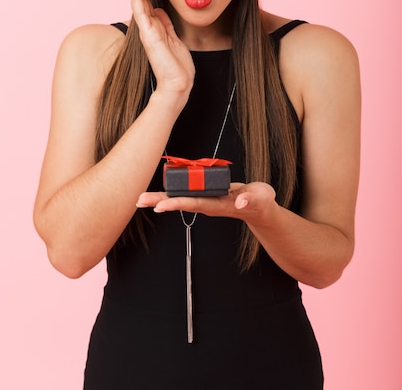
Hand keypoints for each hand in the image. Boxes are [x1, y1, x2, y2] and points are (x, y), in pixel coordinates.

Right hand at [129, 0, 194, 98]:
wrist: (178, 83)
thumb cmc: (177, 65)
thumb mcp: (174, 38)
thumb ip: (165, 24)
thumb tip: (160, 10)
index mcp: (155, 26)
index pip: (147, 1)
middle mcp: (148, 26)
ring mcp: (147, 30)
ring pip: (138, 0)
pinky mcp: (148, 34)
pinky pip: (141, 11)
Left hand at [136, 182, 276, 226]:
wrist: (260, 208)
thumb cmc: (261, 203)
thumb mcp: (260, 198)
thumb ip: (250, 199)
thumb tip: (240, 202)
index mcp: (218, 204)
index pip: (194, 203)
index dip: (176, 203)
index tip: (160, 206)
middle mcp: (208, 204)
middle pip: (181, 202)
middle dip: (160, 201)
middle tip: (140, 200)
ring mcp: (206, 200)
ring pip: (180, 198)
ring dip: (161, 198)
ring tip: (142, 198)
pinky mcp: (206, 195)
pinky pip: (186, 193)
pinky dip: (171, 192)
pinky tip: (159, 192)